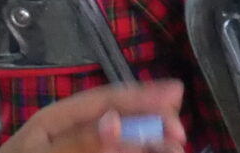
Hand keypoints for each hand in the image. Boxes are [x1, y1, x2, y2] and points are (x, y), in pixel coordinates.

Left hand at [0, 80, 185, 152]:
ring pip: (123, 141)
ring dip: (150, 143)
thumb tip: (119, 122)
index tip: (178, 93)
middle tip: (180, 135)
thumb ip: (80, 141)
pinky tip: (152, 150)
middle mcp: (75, 131)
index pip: (107, 99)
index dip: (143, 94)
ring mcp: (85, 147)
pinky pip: (115, 151)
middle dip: (153, 124)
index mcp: (60, 118)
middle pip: (122, 120)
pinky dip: (136, 151)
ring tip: (175, 148)